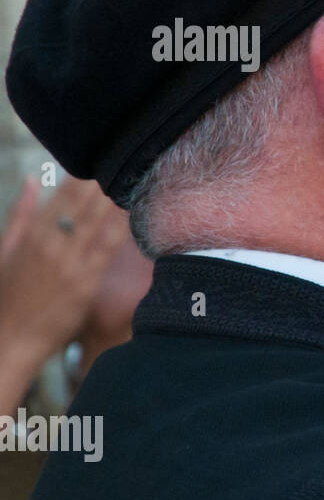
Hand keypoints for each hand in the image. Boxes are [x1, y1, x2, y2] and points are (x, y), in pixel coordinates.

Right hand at [0, 177, 126, 380]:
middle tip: (125, 164)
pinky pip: (108, 249)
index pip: (63, 196)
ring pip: (99, 223)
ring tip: (134, 179)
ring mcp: (70, 264)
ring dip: (116, 200)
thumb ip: (20, 213)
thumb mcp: (3, 249)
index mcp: (31, 234)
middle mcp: (51, 245)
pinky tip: (134, 212)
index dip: (84, 177)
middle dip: (105, 184)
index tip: (101, 161)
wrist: (10, 338)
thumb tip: (31, 178)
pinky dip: (121, 228)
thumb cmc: (6, 293)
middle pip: (84, 205)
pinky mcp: (85, 283)